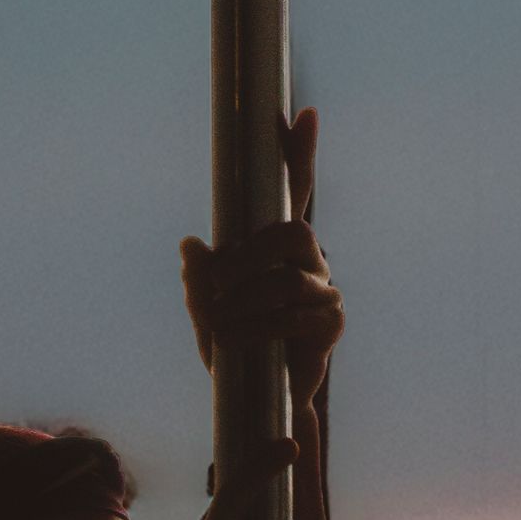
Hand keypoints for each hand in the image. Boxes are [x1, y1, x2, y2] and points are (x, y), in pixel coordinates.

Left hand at [179, 108, 342, 415]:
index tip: (303, 113)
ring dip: (244, 301)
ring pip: (286, 281)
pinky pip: (293, 317)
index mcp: (277, 248)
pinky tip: (232, 341)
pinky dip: (256, 329)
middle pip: (291, 232)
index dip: (300, 154)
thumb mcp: (205, 313)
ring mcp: (324, 291)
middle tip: (219, 280)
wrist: (257, 407)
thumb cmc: (235, 349)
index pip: (294, 192)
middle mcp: (308, 261)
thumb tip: (190, 244)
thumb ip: (198, 281)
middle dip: (250, 254)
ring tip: (218, 323)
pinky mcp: (330, 325)